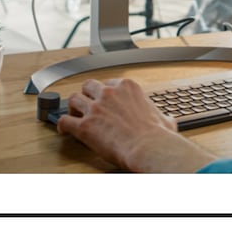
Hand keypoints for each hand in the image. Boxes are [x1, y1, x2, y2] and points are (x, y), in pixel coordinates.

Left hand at [56, 78, 214, 172]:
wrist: (149, 148)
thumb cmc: (158, 136)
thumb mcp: (164, 120)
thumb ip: (161, 116)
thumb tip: (168, 121)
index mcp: (128, 87)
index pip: (110, 82)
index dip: (106, 92)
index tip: (106, 99)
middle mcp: (109, 93)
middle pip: (89, 85)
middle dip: (87, 94)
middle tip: (87, 104)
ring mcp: (95, 108)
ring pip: (73, 99)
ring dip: (73, 107)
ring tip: (73, 115)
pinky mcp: (85, 126)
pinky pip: (64, 120)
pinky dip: (62, 125)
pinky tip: (64, 130)